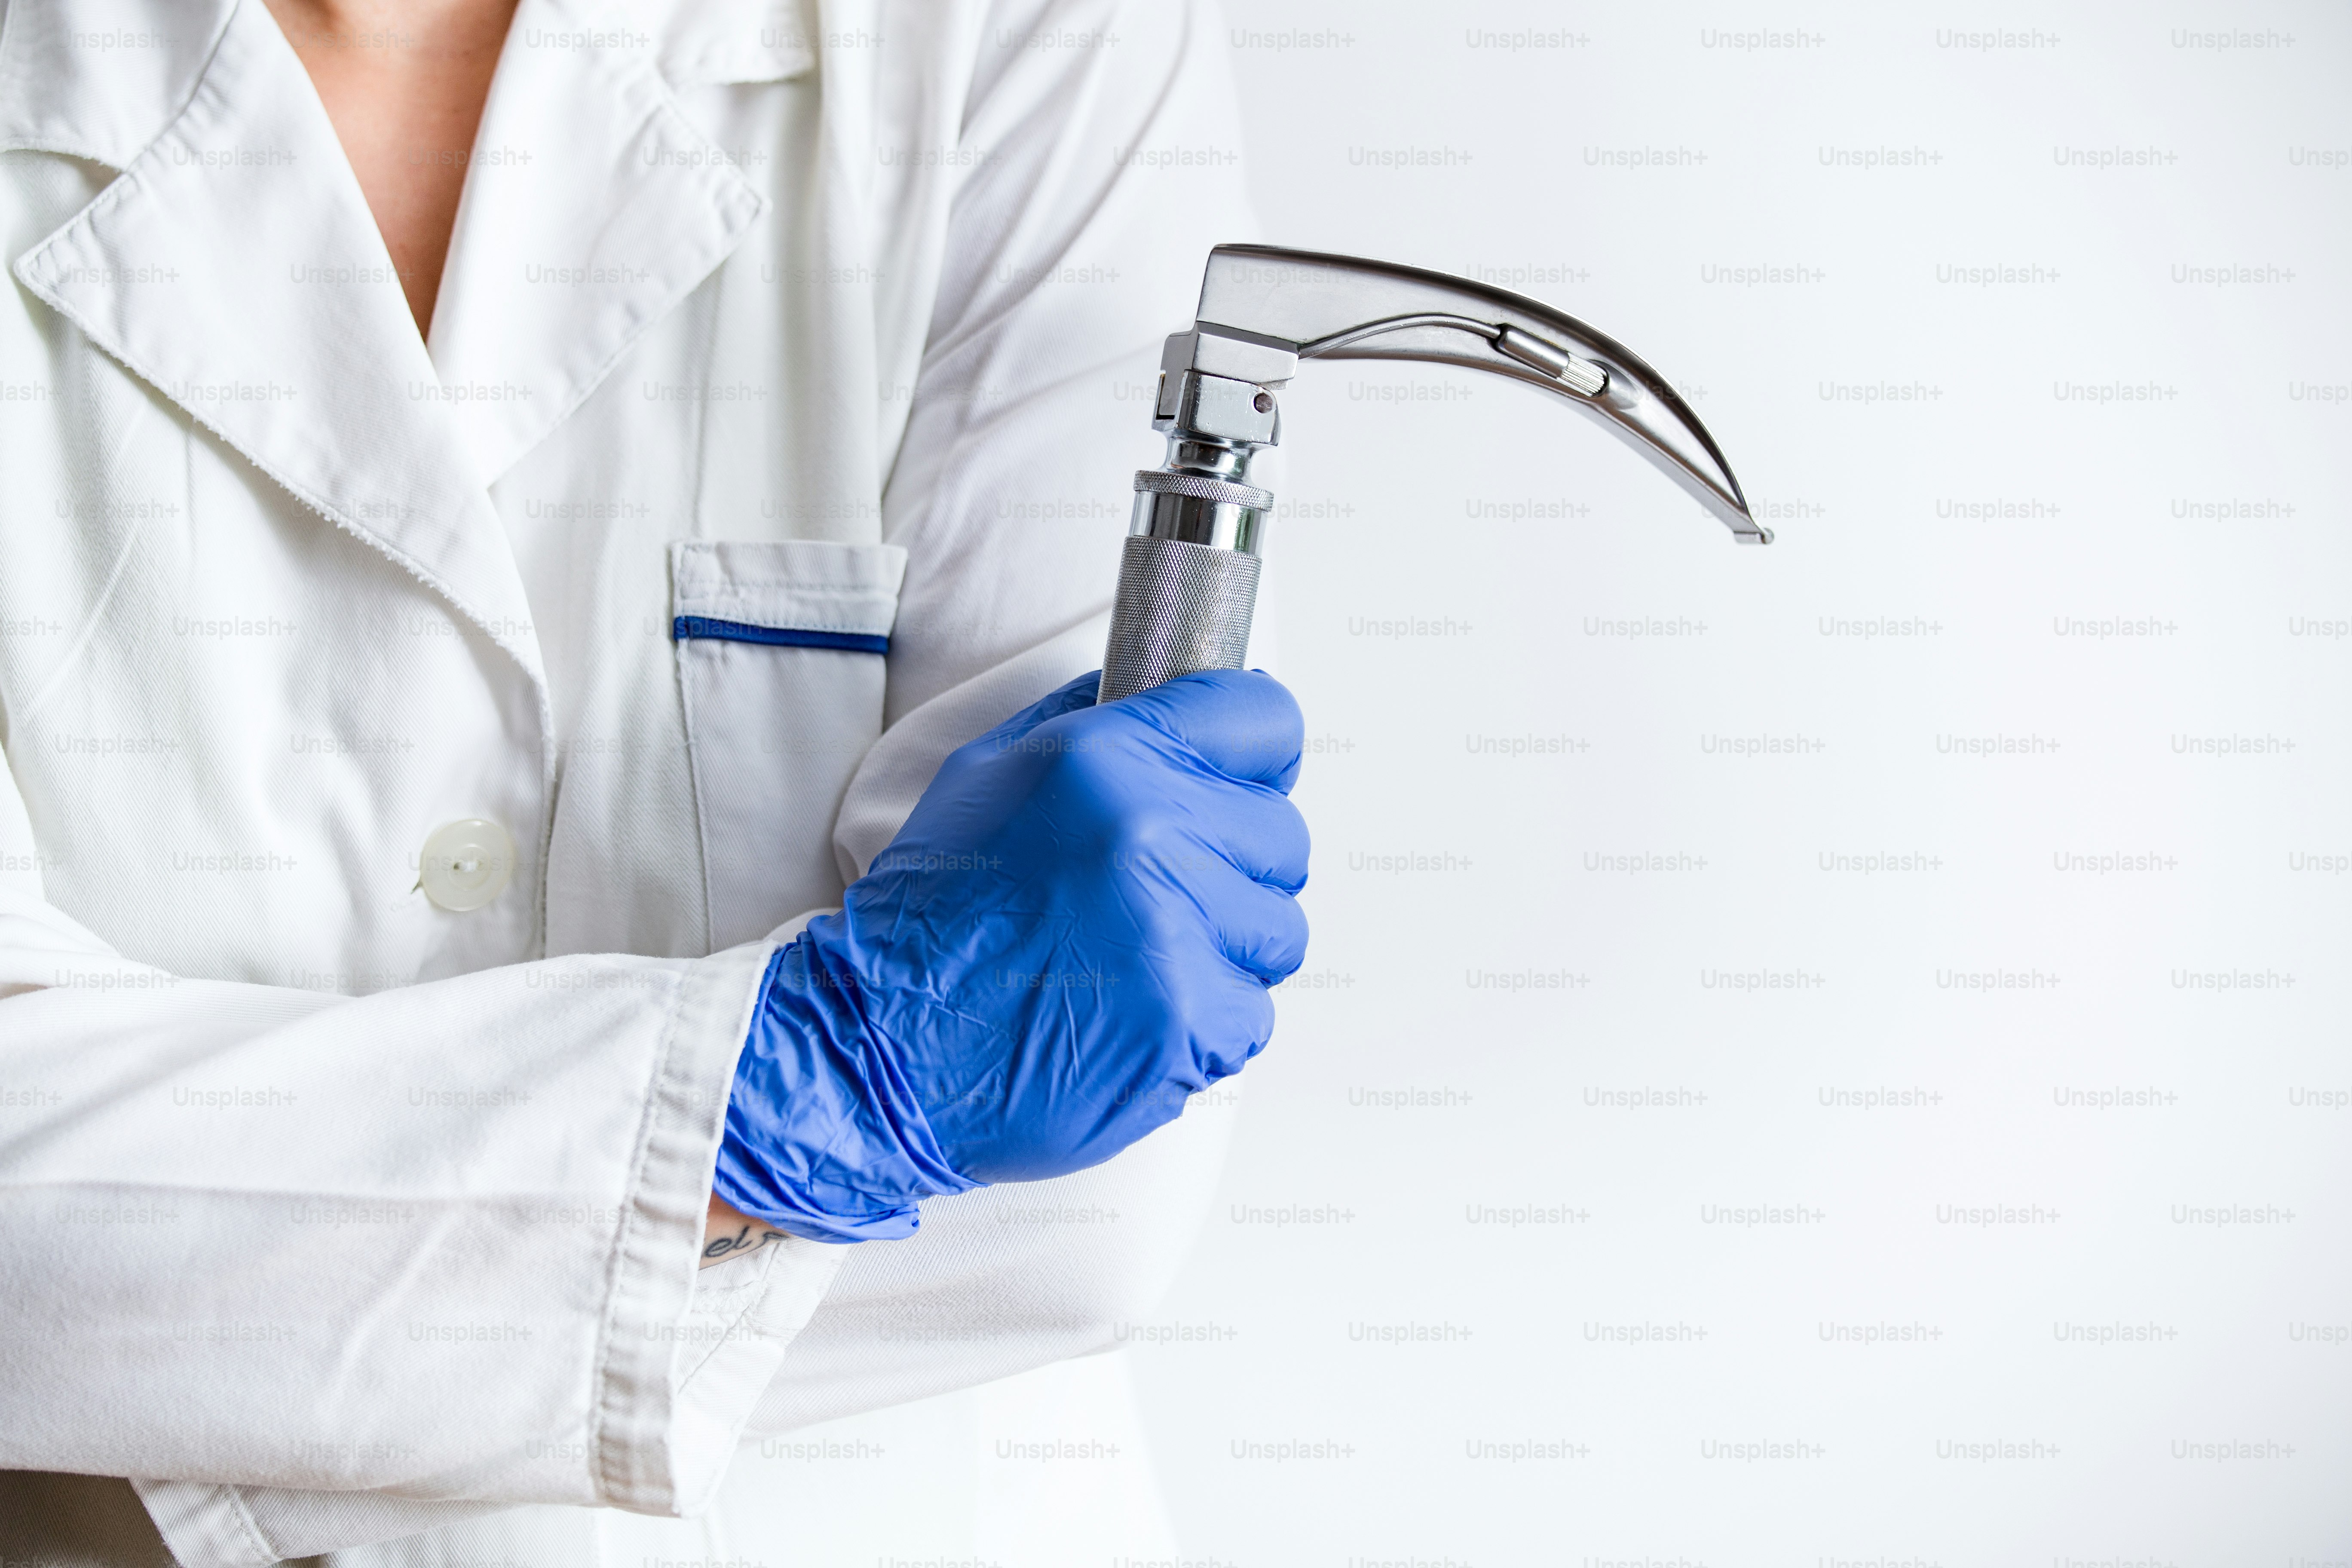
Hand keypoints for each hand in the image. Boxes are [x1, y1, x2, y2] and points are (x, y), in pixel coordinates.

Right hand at [713, 669, 1308, 1240]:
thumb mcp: (987, 775)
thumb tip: (1158, 692)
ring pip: (1278, 926)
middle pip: (1281, 833)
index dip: (1252, 755)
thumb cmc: (933, 919)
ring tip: (1140, 958)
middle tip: (1159, 893)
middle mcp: (1150, 837)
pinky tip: (1136, 1013)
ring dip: (1225, 945)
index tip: (1234, 780)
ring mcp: (1176, 934)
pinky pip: (1254, 1012)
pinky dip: (1209, 1020)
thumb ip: (1085, 724)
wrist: (886, 1046)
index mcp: (1107, 759)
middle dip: (1233, 863)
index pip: (1262, 720)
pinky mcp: (1191, 1023)